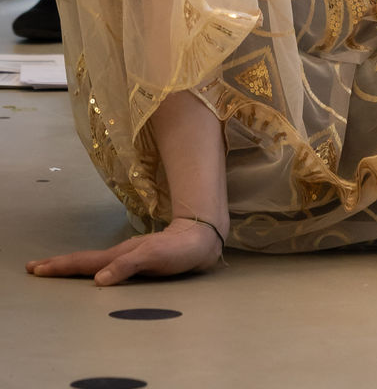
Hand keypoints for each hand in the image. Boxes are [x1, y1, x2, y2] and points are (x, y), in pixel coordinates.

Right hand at [26, 217, 223, 285]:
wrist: (201, 238)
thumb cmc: (179, 250)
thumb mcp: (153, 257)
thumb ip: (127, 267)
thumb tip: (98, 280)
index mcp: (120, 255)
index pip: (84, 263)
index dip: (60, 266)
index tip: (37, 268)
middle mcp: (121, 255)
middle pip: (83, 260)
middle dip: (58, 265)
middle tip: (34, 267)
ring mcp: (128, 256)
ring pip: (93, 261)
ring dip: (71, 265)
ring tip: (54, 268)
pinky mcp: (138, 259)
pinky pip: (106, 265)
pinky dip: (90, 268)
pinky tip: (91, 274)